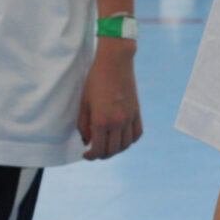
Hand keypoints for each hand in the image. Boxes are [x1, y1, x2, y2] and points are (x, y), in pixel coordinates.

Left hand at [79, 41, 141, 160]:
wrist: (115, 62)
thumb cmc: (96, 80)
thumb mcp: (84, 103)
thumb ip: (83, 125)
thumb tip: (87, 141)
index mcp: (101, 120)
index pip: (98, 149)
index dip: (91, 156)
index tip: (86, 154)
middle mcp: (117, 122)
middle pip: (112, 150)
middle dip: (102, 155)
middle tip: (95, 152)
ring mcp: (129, 118)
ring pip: (125, 145)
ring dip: (116, 150)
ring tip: (108, 146)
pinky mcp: (137, 112)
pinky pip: (136, 134)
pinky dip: (130, 141)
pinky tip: (122, 138)